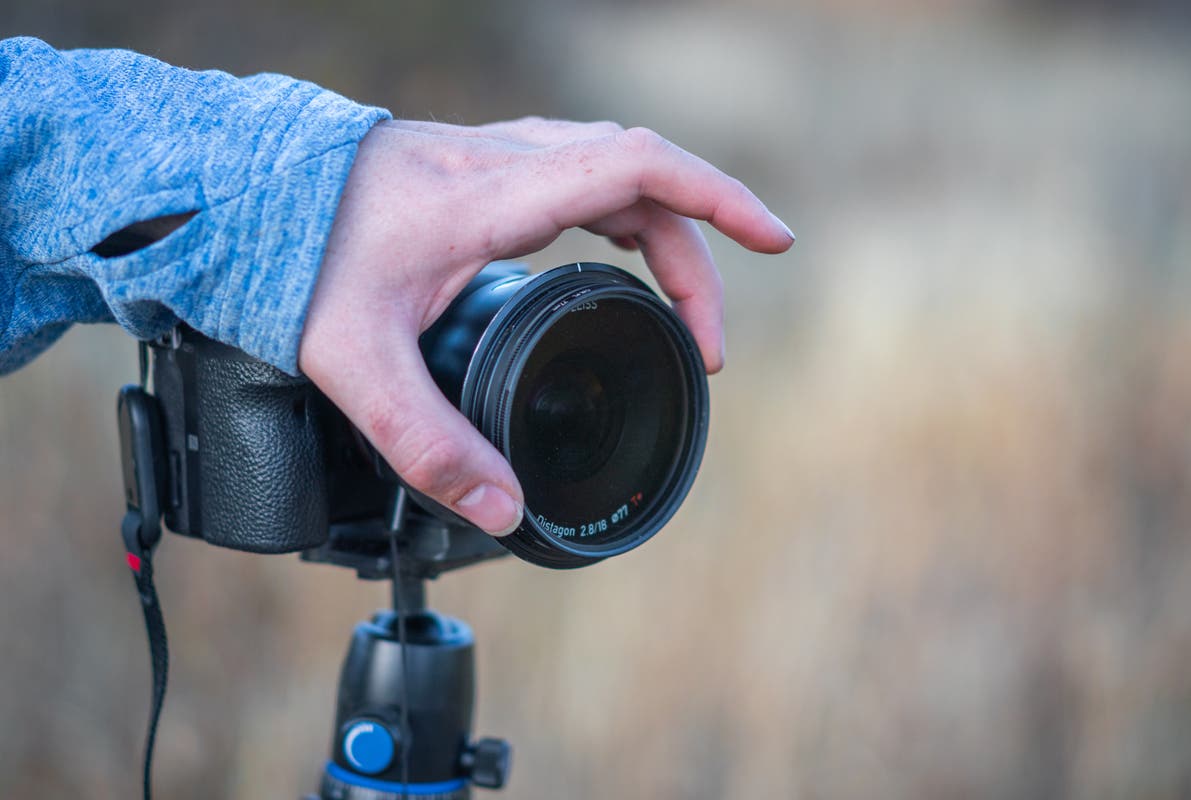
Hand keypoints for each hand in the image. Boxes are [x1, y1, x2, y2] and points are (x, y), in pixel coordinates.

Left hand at [298, 117, 793, 535]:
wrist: (244, 196)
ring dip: (668, 236)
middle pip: (645, 182)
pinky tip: (626, 257)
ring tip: (686, 312)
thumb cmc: (292, 263)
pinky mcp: (485, 170)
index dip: (718, 200)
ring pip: (618, 175)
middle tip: (709, 345)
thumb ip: (426, 443)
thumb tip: (504, 508)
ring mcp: (498, 157)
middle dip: (699, 258)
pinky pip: (585, 175)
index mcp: (492, 197)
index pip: (636, 169)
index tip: (775, 238)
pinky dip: (629, 216)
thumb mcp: (352, 364)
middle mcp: (506, 163)